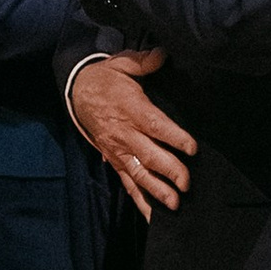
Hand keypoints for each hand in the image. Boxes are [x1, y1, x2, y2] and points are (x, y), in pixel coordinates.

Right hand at [67, 47, 195, 219]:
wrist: (77, 92)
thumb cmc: (106, 78)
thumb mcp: (123, 64)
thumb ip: (145, 61)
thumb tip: (163, 54)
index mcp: (132, 109)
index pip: (156, 126)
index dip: (174, 138)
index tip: (192, 148)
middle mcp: (125, 133)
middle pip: (149, 155)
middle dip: (170, 171)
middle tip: (187, 183)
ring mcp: (118, 150)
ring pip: (139, 174)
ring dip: (156, 190)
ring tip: (174, 204)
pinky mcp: (114, 160)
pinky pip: (127, 183)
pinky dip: (140, 200)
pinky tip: (153, 215)